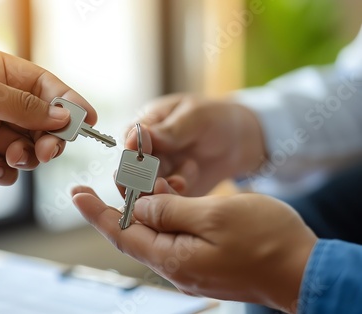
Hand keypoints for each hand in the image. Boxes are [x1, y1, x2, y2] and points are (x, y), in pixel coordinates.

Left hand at [72, 187, 316, 312]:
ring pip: (155, 233)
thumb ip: (170, 211)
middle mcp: (175, 267)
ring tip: (154, 181)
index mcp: (172, 257)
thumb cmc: (264, 239)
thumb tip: (138, 208)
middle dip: (123, 204)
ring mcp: (189, 267)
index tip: (75, 194)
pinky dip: (168, 216)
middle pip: (135, 233)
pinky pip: (174, 237)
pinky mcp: (203, 263)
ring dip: (149, 207)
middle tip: (119, 177)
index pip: (121, 233)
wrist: (304, 269)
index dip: (96, 212)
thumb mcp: (213, 214)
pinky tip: (175, 198)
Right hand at [125, 94, 265, 195]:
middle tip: (158, 181)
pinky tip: (185, 184)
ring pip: (142, 191)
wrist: (239, 141)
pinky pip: (162, 204)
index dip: (131, 149)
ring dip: (157, 191)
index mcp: (144, 128)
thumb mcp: (195, 116)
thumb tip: (141, 135)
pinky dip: (171, 199)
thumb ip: (170, 129)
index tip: (143, 152)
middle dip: (141, 179)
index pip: (128, 141)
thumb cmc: (215, 118)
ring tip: (179, 182)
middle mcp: (145, 154)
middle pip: (129, 171)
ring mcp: (156, 176)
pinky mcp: (170, 194)